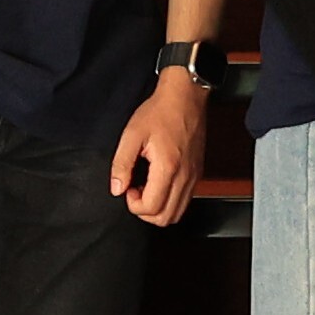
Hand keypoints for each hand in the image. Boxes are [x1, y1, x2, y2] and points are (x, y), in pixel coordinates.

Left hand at [110, 69, 207, 228]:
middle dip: (146, 212)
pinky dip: (170, 201)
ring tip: (147, 189)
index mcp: (168, 167)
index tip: (127, 188)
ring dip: (159, 209)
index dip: (133, 205)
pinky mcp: (197, 172)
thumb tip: (116, 187)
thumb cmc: (161, 111)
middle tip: (135, 192)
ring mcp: (194, 176)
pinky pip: (185, 200)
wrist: (185, 97)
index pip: (152, 207)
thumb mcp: (132, 134)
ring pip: (178, 212)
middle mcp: (185, 176)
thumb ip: (121, 164)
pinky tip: (159, 183)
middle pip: (167, 217)